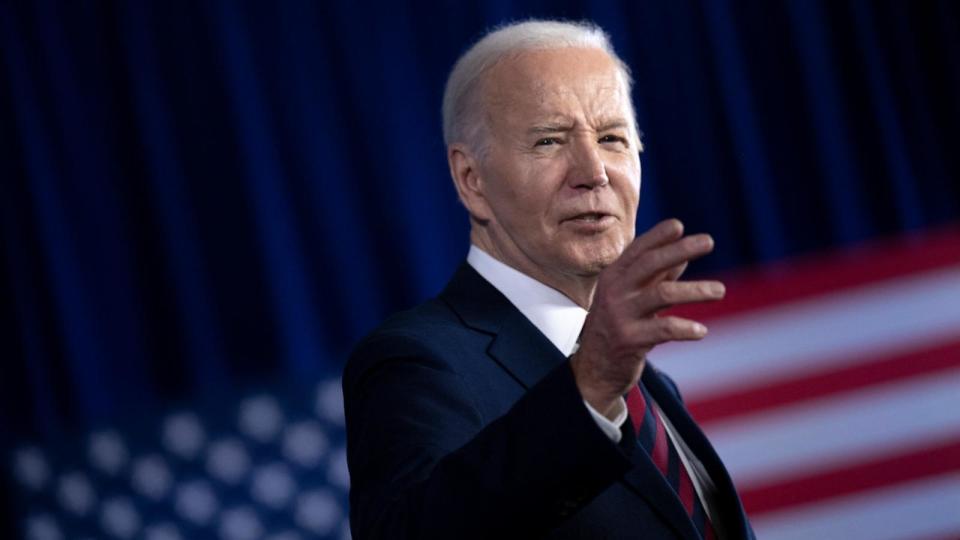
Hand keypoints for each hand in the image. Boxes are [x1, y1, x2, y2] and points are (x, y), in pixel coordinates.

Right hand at [570, 219, 724, 417]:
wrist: (594, 369)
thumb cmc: (618, 327)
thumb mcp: (632, 298)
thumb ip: (655, 277)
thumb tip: (683, 256)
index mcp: (614, 277)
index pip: (637, 250)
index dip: (657, 236)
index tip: (679, 225)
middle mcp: (614, 291)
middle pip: (650, 264)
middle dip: (680, 249)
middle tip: (709, 241)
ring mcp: (620, 315)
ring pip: (662, 294)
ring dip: (695, 290)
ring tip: (720, 290)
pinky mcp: (629, 340)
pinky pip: (664, 330)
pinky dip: (685, 329)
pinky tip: (702, 331)